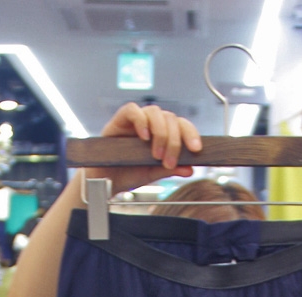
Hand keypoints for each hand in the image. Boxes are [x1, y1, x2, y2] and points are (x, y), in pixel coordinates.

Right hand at [85, 102, 201, 196]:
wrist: (105, 182)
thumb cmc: (128, 174)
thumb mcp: (153, 174)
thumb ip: (170, 169)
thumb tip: (190, 169)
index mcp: (162, 133)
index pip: (180, 125)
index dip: (190, 134)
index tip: (196, 149)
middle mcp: (150, 124)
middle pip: (170, 118)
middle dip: (173, 141)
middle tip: (168, 161)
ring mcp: (136, 121)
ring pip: (155, 112)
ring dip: (160, 133)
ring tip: (155, 154)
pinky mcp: (119, 120)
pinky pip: (133, 110)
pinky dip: (141, 121)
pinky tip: (143, 136)